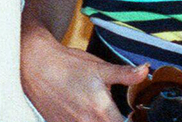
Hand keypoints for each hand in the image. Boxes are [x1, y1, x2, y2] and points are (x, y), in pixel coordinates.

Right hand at [20, 25, 145, 121]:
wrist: (35, 65)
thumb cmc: (67, 65)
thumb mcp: (100, 68)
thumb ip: (126, 74)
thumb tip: (146, 71)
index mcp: (102, 112)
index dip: (132, 120)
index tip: (133, 115)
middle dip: (114, 120)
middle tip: (115, 112)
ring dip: (100, 120)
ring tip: (97, 111)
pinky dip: (82, 120)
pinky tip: (83, 113)